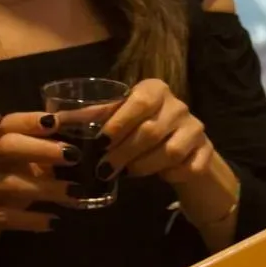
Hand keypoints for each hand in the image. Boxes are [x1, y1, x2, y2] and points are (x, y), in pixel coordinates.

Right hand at [0, 112, 88, 262]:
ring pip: (11, 184)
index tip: (56, 121)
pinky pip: (6, 217)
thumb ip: (45, 149)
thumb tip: (88, 132)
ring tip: (75, 193)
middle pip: (8, 146)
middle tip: (73, 155)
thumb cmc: (2, 183)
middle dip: (41, 149)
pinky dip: (31, 220)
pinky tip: (53, 222)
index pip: (8, 124)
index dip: (31, 119)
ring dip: (47, 188)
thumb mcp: (18, 163)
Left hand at [98, 78, 216, 184]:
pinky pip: (190, 167)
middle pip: (152, 131)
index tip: (100, 142)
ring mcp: (196, 128)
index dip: (119, 123)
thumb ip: (96, 117)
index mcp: (156, 90)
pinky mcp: (207, 151)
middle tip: (104, 168)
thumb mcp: (121, 117)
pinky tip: (160, 176)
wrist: (181, 143)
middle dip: (124, 153)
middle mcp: (179, 106)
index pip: (140, 102)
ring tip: (128, 173)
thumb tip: (58, 120)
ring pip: (171, 152)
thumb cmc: (142, 126)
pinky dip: (172, 175)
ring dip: (145, 166)